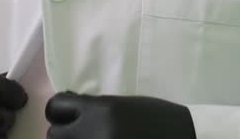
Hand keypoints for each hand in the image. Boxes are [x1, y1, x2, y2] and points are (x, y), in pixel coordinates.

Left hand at [45, 91, 193, 138]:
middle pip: (54, 135)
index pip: (56, 107)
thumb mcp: (125, 105)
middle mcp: (95, 133)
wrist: (185, 138)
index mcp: (101, 110)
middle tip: (79, 135)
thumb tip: (70, 111)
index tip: (69, 116)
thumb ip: (95, 109)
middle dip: (65, 134)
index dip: (61, 112)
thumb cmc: (157, 120)